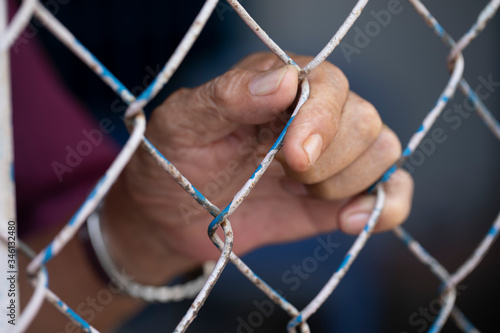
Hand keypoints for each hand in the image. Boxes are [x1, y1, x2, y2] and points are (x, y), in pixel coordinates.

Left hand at [103, 52, 412, 283]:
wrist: (171, 215)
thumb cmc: (174, 160)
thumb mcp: (184, 122)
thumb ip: (229, 95)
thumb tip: (285, 79)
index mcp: (279, 86)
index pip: (331, 84)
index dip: (321, 121)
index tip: (292, 158)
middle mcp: (313, 115)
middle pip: (364, 121)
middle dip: (327, 159)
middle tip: (282, 176)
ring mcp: (330, 156)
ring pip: (383, 152)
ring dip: (344, 182)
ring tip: (295, 192)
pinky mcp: (336, 197)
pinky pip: (392, 193)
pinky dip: (386, 206)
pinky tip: (348, 220)